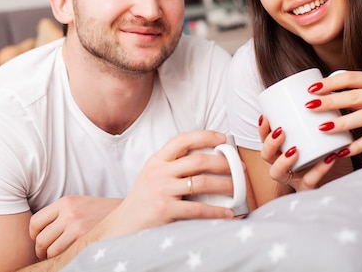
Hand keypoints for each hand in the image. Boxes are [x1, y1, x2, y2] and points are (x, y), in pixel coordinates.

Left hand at [29, 196, 120, 258]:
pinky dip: (60, 258)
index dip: (34, 235)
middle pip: (40, 237)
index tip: (40, 241)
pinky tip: (67, 256)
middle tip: (47, 254)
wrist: (126, 214)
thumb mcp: (80, 205)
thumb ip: (62, 214)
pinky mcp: (83, 237)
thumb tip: (41, 233)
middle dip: (41, 250)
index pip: (35, 221)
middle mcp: (68, 212)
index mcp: (65, 202)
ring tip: (57, 257)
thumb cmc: (101, 213)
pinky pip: (61, 253)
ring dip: (50, 256)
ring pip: (49, 248)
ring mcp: (76, 225)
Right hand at [93, 130, 235, 240]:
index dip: (205, 136)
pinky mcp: (165, 210)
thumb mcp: (152, 176)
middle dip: (224, 163)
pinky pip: (198, 209)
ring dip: (226, 185)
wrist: (122, 226)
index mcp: (156, 160)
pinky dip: (217, 211)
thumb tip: (205, 161)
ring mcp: (161, 190)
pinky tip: (228, 213)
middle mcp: (159, 172)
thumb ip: (172, 167)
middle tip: (240, 169)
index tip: (223, 139)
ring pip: (202, 182)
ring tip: (239, 190)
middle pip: (198, 160)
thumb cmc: (142, 201)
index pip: (182, 139)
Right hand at [258, 115, 341, 190]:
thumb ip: (320, 116)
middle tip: (281, 131)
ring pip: (277, 173)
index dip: (262, 130)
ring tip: (295, 149)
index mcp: (281, 151)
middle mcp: (283, 165)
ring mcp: (294, 179)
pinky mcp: (308, 189)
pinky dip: (319, 169)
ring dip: (283, 161)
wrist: (343, 179)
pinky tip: (329, 158)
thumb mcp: (321, 133)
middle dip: (270, 143)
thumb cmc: (328, 153)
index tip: (266, 117)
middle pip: (266, 156)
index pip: (265, 139)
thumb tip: (324, 90)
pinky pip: (310, 181)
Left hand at [306, 70, 361, 154]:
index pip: (350, 77)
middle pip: (353, 96)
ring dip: (341, 123)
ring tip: (322, 128)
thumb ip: (356, 91)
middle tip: (310, 106)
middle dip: (329, 101)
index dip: (329, 82)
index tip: (311, 89)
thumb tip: (323, 94)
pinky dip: (358, 145)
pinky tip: (344, 150)